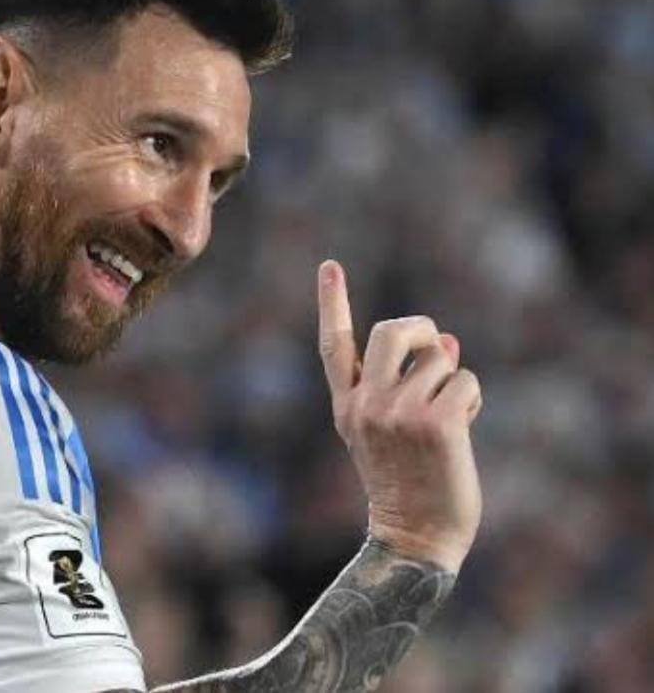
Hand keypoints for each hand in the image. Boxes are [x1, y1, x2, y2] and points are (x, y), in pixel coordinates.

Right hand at [316, 259, 482, 572]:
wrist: (415, 537)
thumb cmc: (409, 485)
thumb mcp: (396, 432)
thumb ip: (409, 386)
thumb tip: (447, 340)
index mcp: (346, 408)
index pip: (334, 346)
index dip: (333, 302)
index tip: (329, 266)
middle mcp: (364, 405)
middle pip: (391, 332)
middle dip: (419, 330)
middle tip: (433, 346)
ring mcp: (397, 412)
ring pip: (438, 357)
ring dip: (452, 381)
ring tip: (448, 419)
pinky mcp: (434, 421)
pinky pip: (463, 380)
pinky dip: (472, 401)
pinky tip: (461, 433)